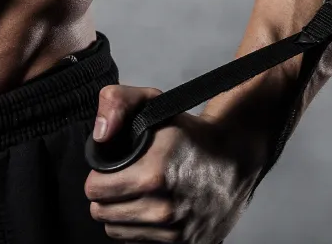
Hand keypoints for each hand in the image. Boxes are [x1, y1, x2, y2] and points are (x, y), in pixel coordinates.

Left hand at [84, 85, 264, 242]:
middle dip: (106, 196)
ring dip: (120, 214)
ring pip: (118, 233)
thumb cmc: (191, 133)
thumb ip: (116, 103)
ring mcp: (177, 232)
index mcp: (154, 174)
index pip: (96, 191)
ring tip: (134, 194)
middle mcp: (165, 209)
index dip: (97, 177)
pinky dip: (139, 229)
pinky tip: (149, 209)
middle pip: (103, 214)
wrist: (235, 156)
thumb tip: (99, 135)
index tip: (107, 170)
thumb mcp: (152, 100)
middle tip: (120, 181)